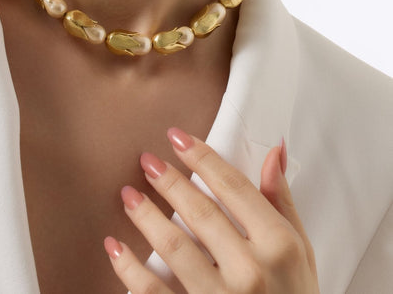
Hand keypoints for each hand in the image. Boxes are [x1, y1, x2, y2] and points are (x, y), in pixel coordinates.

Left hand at [104, 128, 318, 292]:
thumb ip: (282, 201)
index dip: (203, 157)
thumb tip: (273, 152)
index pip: (234, 187)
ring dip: (146, 216)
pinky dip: (130, 269)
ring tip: (128, 195)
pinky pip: (155, 292)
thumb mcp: (301, 252)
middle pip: (200, 212)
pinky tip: (115, 247)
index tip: (177, 138)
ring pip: (174, 247)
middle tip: (147, 161)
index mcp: (279, 245)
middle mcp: (251, 271)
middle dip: (169, 181)